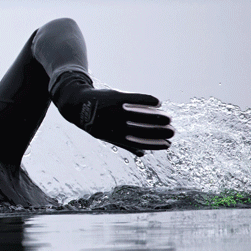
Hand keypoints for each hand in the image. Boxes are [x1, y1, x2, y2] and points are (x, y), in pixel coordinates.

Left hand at [58, 88, 174, 156]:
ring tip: (169, 118)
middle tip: (173, 131)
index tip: (168, 145)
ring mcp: (114, 110)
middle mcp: (114, 124)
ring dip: (158, 117)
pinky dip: (148, 101)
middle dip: (160, 132)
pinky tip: (158, 103)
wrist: (77, 103)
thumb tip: (143, 154)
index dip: (154, 144)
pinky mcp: (116, 96)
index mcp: (112, 136)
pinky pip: (135, 99)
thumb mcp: (106, 135)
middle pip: (141, 129)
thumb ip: (124, 144)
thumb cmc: (95, 122)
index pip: (137, 143)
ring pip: (141, 115)